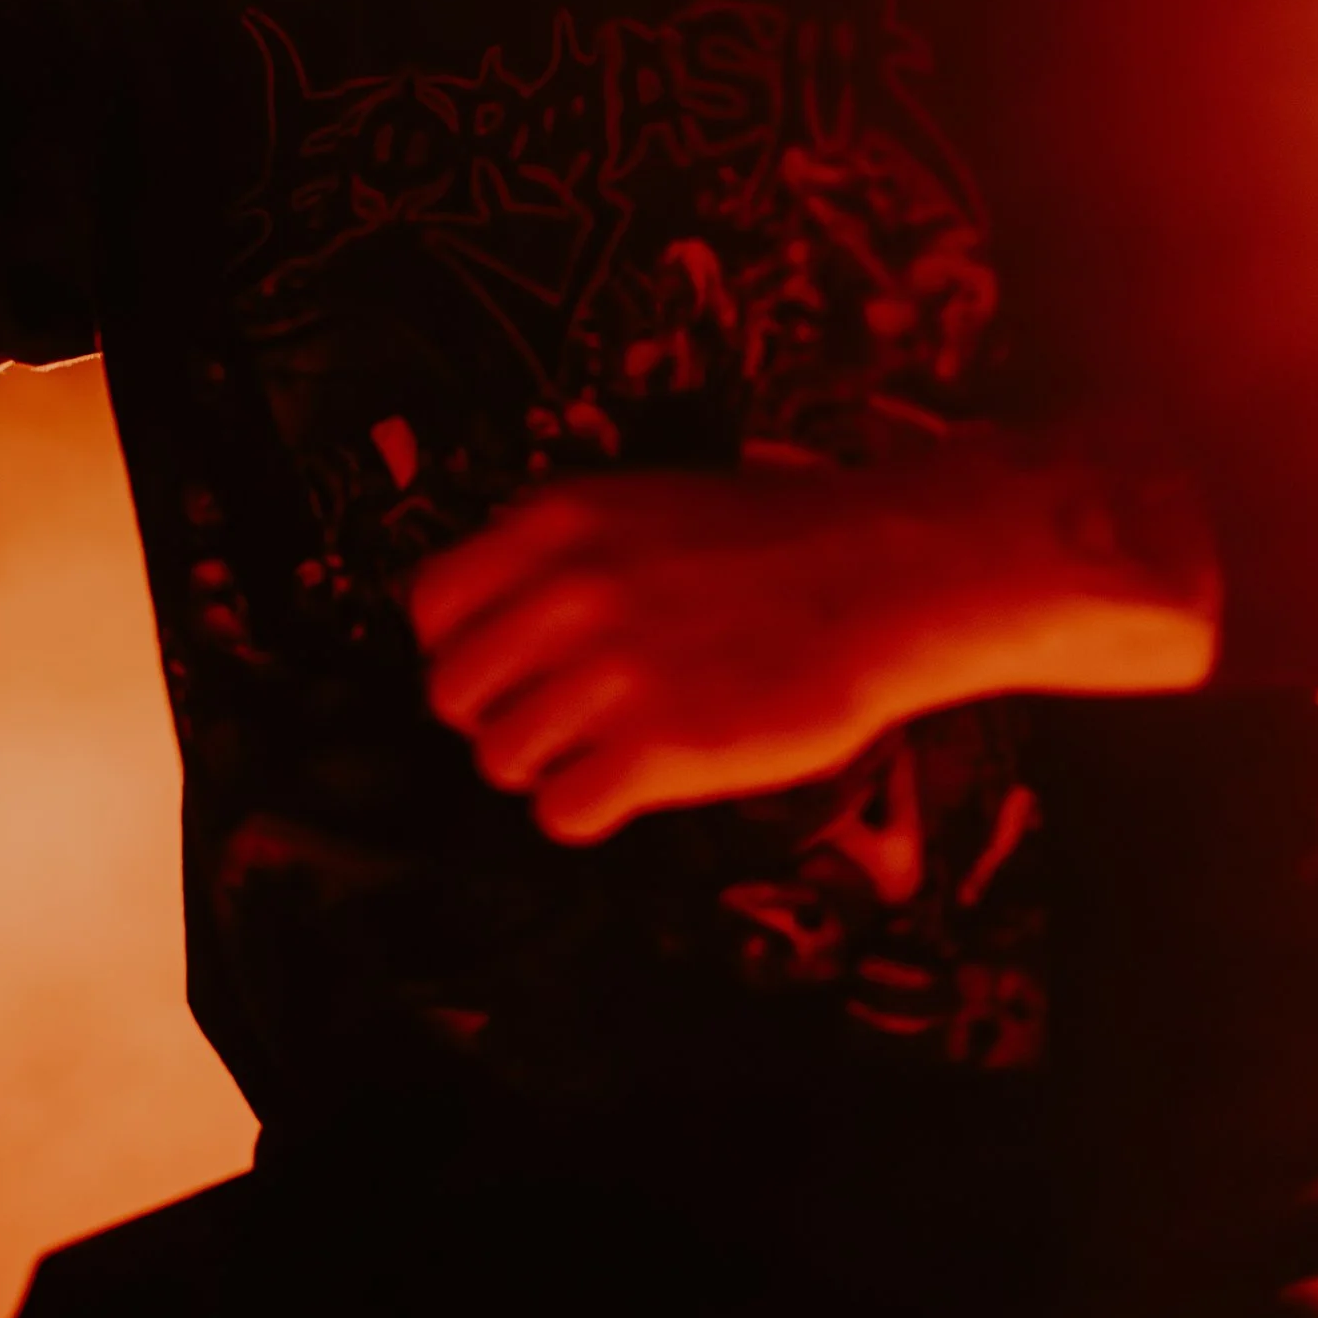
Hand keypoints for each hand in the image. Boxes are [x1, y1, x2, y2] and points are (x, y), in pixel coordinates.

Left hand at [410, 465, 944, 844]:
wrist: (885, 575)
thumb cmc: (772, 541)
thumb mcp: (641, 505)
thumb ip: (556, 552)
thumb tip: (485, 622)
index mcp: (556, 524)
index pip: (431, 608)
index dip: (463, 647)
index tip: (509, 665)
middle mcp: (567, 594)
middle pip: (453, 694)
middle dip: (498, 713)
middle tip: (560, 716)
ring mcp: (611, 674)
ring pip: (500, 760)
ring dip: (548, 763)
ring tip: (607, 746)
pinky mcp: (658, 751)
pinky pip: (560, 812)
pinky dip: (589, 808)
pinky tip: (635, 782)